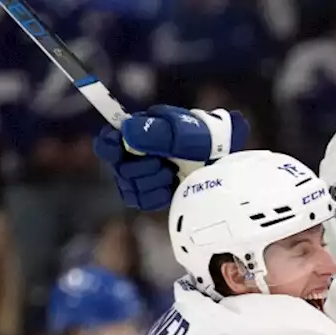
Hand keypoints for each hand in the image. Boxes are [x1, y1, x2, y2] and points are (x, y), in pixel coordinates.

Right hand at [91, 105, 248, 210]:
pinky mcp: (153, 193)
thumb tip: (127, 132)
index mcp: (140, 133)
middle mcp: (137, 154)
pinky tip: (171, 189)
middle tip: (163, 165)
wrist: (226, 162)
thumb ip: (157, 133)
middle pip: (118, 169)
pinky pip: (142, 201)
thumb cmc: (208, 141)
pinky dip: (157, 196)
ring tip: (171, 175)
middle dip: (141, 169)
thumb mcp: (186, 133)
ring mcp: (144, 175)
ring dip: (151, 183)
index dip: (109, 146)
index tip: (118, 148)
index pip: (108, 141)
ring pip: (129, 187)